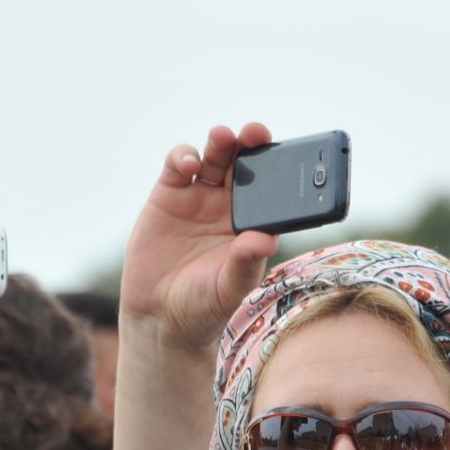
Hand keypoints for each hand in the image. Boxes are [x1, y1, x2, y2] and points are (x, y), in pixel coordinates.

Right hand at [120, 123, 280, 348]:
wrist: (158, 316)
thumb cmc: (203, 306)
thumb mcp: (228, 288)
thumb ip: (245, 263)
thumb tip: (266, 240)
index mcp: (254, 224)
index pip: (274, 189)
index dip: (282, 170)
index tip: (291, 158)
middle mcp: (230, 205)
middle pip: (246, 164)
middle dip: (253, 144)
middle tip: (256, 133)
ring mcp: (199, 197)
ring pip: (216, 157)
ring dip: (222, 142)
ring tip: (224, 137)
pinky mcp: (169, 194)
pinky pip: (178, 164)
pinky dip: (183, 156)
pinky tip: (188, 164)